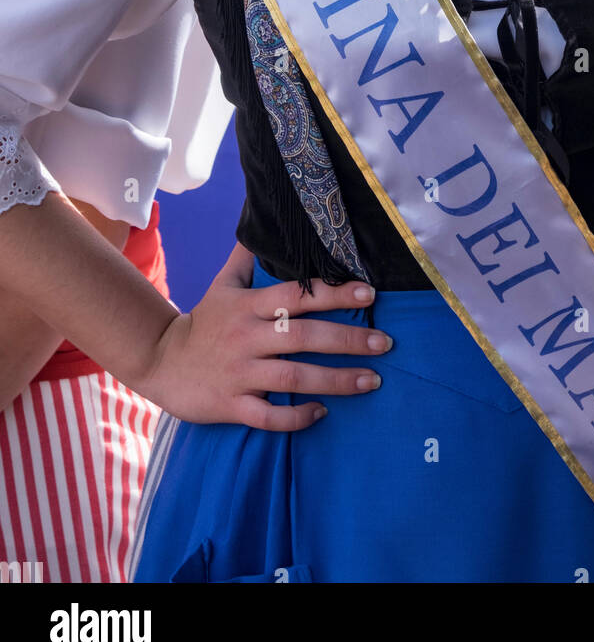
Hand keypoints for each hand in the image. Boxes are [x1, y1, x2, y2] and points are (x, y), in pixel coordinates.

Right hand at [139, 243, 390, 429]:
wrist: (159, 363)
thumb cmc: (202, 323)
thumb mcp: (222, 286)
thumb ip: (246, 258)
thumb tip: (262, 224)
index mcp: (248, 306)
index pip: (296, 295)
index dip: (333, 293)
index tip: (370, 293)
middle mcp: (246, 337)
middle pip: (303, 336)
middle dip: (348, 339)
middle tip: (385, 343)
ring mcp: (239, 373)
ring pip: (293, 377)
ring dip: (336, 380)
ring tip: (373, 381)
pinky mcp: (231, 405)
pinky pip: (268, 415)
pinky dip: (296, 417)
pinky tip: (322, 413)